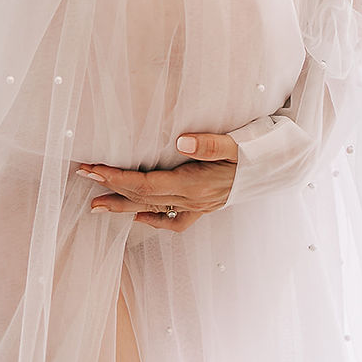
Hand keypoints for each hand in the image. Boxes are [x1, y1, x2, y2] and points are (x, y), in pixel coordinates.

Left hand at [76, 132, 240, 231]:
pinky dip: (153, 219)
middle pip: (142, 198)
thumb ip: (208, 143)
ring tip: (96, 205)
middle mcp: (191, 201)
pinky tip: (139, 217)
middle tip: (83, 178)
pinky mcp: (203, 207)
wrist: (279, 171)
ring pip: (152, 210)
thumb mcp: (235, 144)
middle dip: (110, 189)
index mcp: (193, 185)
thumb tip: (179, 141)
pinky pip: (173, 220)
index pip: (144, 185)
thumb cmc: (256, 153)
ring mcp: (197, 207)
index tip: (93, 169)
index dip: (116, 178)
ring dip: (122, 206)